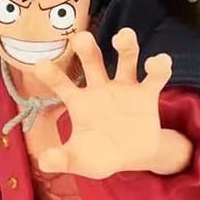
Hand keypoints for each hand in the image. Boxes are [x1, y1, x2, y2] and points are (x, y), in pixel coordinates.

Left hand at [33, 28, 178, 178]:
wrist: (132, 158)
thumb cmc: (101, 155)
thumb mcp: (79, 160)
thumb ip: (62, 159)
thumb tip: (44, 162)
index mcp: (79, 102)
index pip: (62, 84)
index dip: (52, 75)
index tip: (40, 65)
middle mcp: (100, 88)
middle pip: (92, 60)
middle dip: (87, 47)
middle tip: (81, 38)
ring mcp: (125, 87)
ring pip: (125, 58)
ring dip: (126, 44)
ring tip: (122, 37)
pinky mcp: (147, 94)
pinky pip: (155, 76)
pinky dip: (159, 67)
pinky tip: (157, 63)